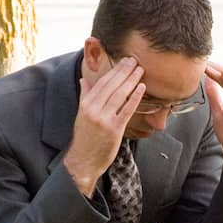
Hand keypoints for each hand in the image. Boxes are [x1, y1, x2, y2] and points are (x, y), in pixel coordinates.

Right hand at [65, 56, 144, 196]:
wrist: (83, 161)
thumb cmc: (84, 138)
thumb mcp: (81, 115)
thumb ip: (85, 96)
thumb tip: (83, 80)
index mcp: (85, 104)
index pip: (102, 82)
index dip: (115, 70)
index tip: (124, 61)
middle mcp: (93, 109)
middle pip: (112, 85)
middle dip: (124, 71)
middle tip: (134, 61)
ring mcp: (104, 119)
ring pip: (119, 95)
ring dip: (131, 80)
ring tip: (140, 70)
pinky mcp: (114, 129)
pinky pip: (127, 110)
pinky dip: (135, 98)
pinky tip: (142, 88)